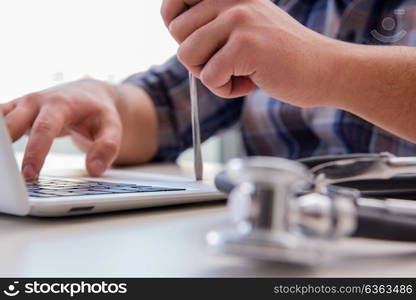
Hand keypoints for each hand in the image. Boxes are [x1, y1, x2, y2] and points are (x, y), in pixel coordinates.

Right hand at [1, 79, 122, 179]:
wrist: (89, 93)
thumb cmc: (99, 111)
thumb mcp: (112, 127)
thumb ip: (107, 147)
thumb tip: (94, 169)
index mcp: (61, 104)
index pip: (44, 129)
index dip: (35, 152)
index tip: (29, 174)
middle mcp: (37, 102)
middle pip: (12, 124)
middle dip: (4, 148)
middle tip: (5, 176)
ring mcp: (23, 105)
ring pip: (0, 121)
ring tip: (0, 167)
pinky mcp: (15, 111)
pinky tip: (0, 155)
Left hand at [161, 0, 338, 105]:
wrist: (324, 70)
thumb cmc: (281, 56)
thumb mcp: (246, 27)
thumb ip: (213, 24)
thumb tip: (173, 28)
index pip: (174, 2)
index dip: (174, 25)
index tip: (197, 43)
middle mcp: (232, 0)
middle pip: (177, 33)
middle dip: (197, 58)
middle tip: (226, 64)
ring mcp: (239, 19)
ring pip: (187, 55)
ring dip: (210, 75)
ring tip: (239, 73)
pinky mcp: (246, 46)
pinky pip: (209, 77)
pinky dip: (225, 90)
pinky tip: (250, 84)